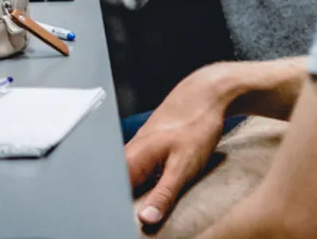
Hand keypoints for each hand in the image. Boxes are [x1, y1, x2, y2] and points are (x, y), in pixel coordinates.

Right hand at [126, 64, 232, 230]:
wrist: (207, 93)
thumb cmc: (197, 124)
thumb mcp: (184, 165)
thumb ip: (163, 194)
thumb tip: (145, 220)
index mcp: (131, 159)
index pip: (109, 195)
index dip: (113, 212)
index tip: (119, 224)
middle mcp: (128, 154)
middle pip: (115, 189)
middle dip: (121, 206)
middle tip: (128, 220)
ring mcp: (137, 149)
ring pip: (126, 181)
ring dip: (132, 196)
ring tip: (142, 207)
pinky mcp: (147, 149)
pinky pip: (137, 173)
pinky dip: (142, 185)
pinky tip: (153, 191)